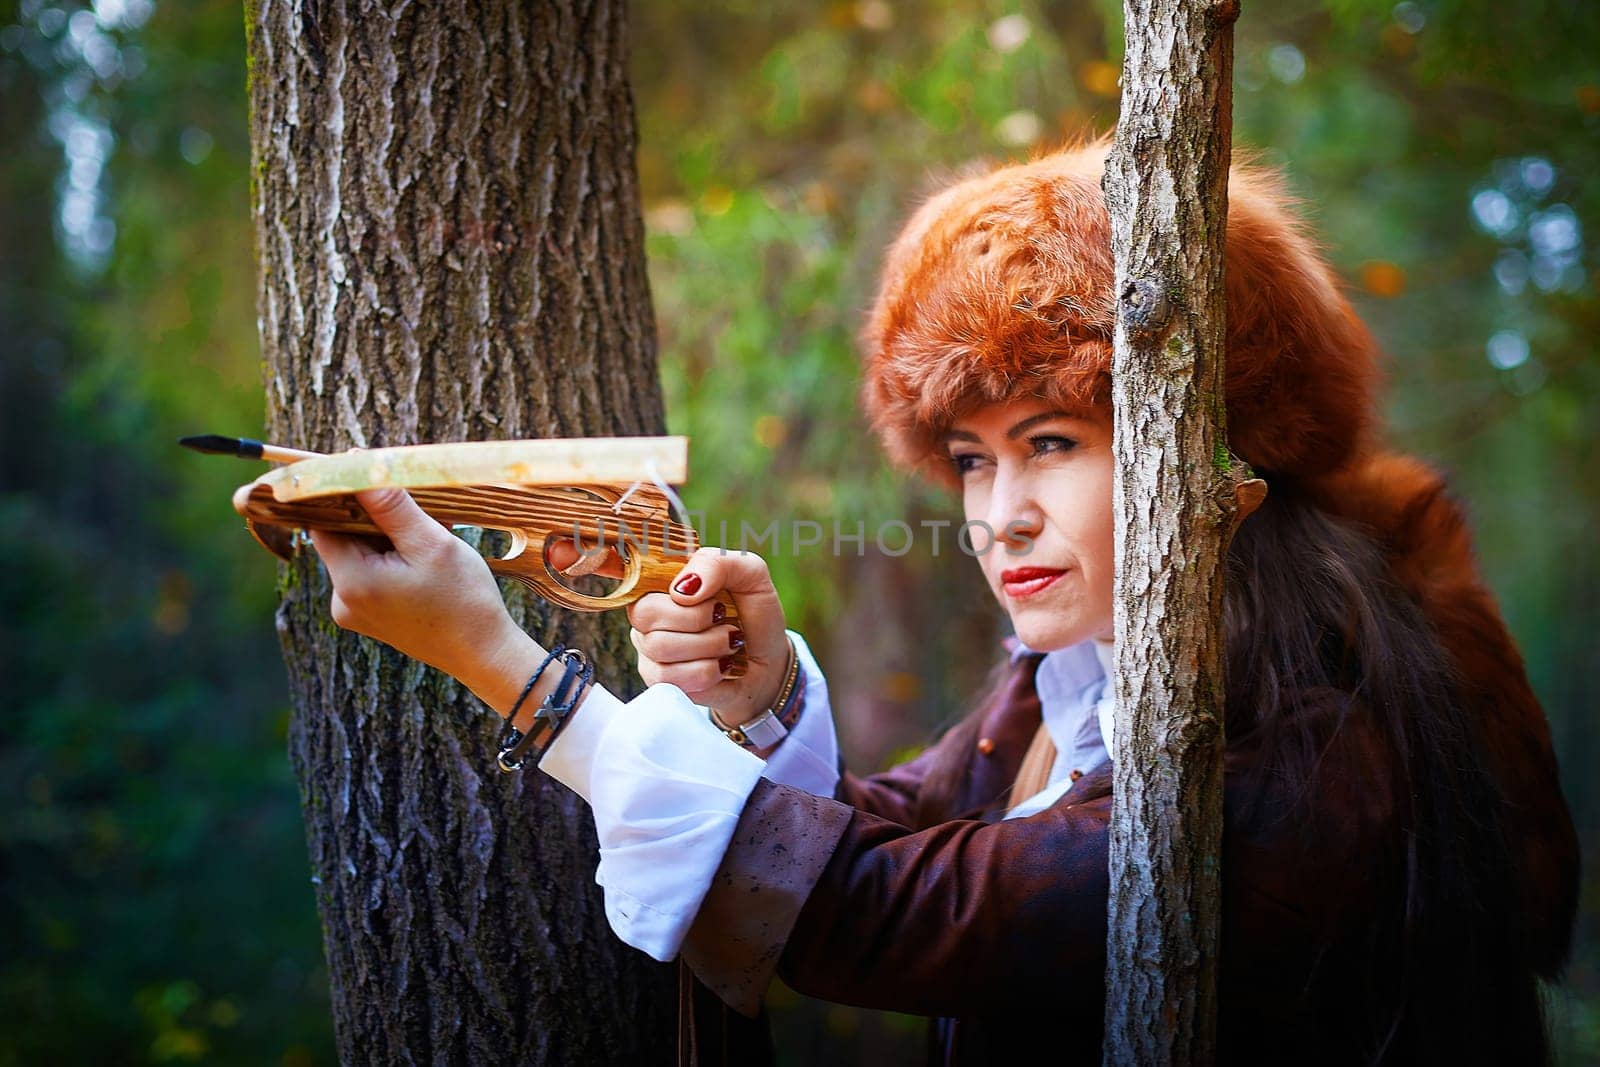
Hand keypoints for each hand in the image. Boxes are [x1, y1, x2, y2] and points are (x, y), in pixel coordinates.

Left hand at [306, 488, 524, 686]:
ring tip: (431, 538)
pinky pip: (372, 574)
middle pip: (344, 538)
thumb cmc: (464, 600)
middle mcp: (342, 601)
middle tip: (418, 508)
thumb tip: (356, 463)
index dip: (342, 495)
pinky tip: (425, 560)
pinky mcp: (370, 618)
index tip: (368, 474)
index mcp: (351, 582)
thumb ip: (391, 505)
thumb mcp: (431, 543)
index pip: (324, 523)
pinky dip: (393, 558)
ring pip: (360, 554)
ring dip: (389, 537)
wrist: (484, 654)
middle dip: (377, 517)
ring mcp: (355, 613)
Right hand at [625, 547, 788, 726]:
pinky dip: (707, 671)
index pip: (640, 575)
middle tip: (723, 619)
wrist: (769, 661)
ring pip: (660, 646)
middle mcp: (649, 613)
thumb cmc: (754, 614)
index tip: (706, 596)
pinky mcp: (659, 681)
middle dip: (696, 618)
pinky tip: (721, 666)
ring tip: (728, 643)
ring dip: (709, 645)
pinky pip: (671, 677)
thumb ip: (717, 563)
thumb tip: (681, 590)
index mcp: (664, 580)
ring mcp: (649, 649)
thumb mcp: (750, 574)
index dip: (674, 588)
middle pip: (645, 612)